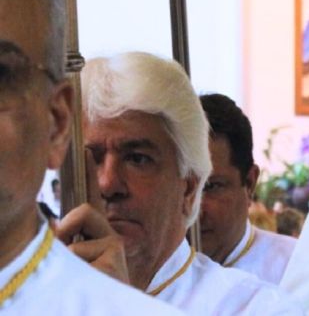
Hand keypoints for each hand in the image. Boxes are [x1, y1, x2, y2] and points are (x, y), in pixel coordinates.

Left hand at [55, 151, 128, 283]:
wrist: (112, 310)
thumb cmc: (96, 287)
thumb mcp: (77, 261)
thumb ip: (67, 240)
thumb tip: (52, 227)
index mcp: (102, 236)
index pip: (94, 200)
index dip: (90, 174)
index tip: (85, 152)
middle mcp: (112, 237)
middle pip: (81, 213)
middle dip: (65, 232)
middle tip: (68, 252)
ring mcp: (114, 247)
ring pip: (73, 241)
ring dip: (68, 261)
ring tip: (84, 279)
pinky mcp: (113, 257)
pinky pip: (77, 253)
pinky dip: (74, 270)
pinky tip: (92, 280)